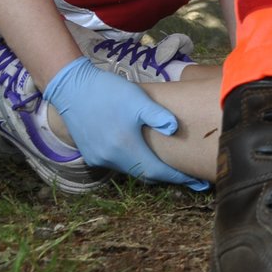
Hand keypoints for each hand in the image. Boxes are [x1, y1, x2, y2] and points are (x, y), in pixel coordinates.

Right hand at [44, 57, 208, 189]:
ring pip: (131, 170)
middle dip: (167, 177)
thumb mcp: (139, 100)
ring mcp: (98, 158)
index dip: (178, 178)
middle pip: (145, 174)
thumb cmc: (110, 92)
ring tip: (170, 168)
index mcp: (125, 147)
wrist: (72, 88)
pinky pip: (118, 164)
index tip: (198, 184)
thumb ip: (159, 116)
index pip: (157, 171)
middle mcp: (110, 158)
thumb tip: (175, 130)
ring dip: (150, 170)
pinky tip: (144, 157)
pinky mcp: (91, 154)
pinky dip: (135, 164)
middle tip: (189, 178)